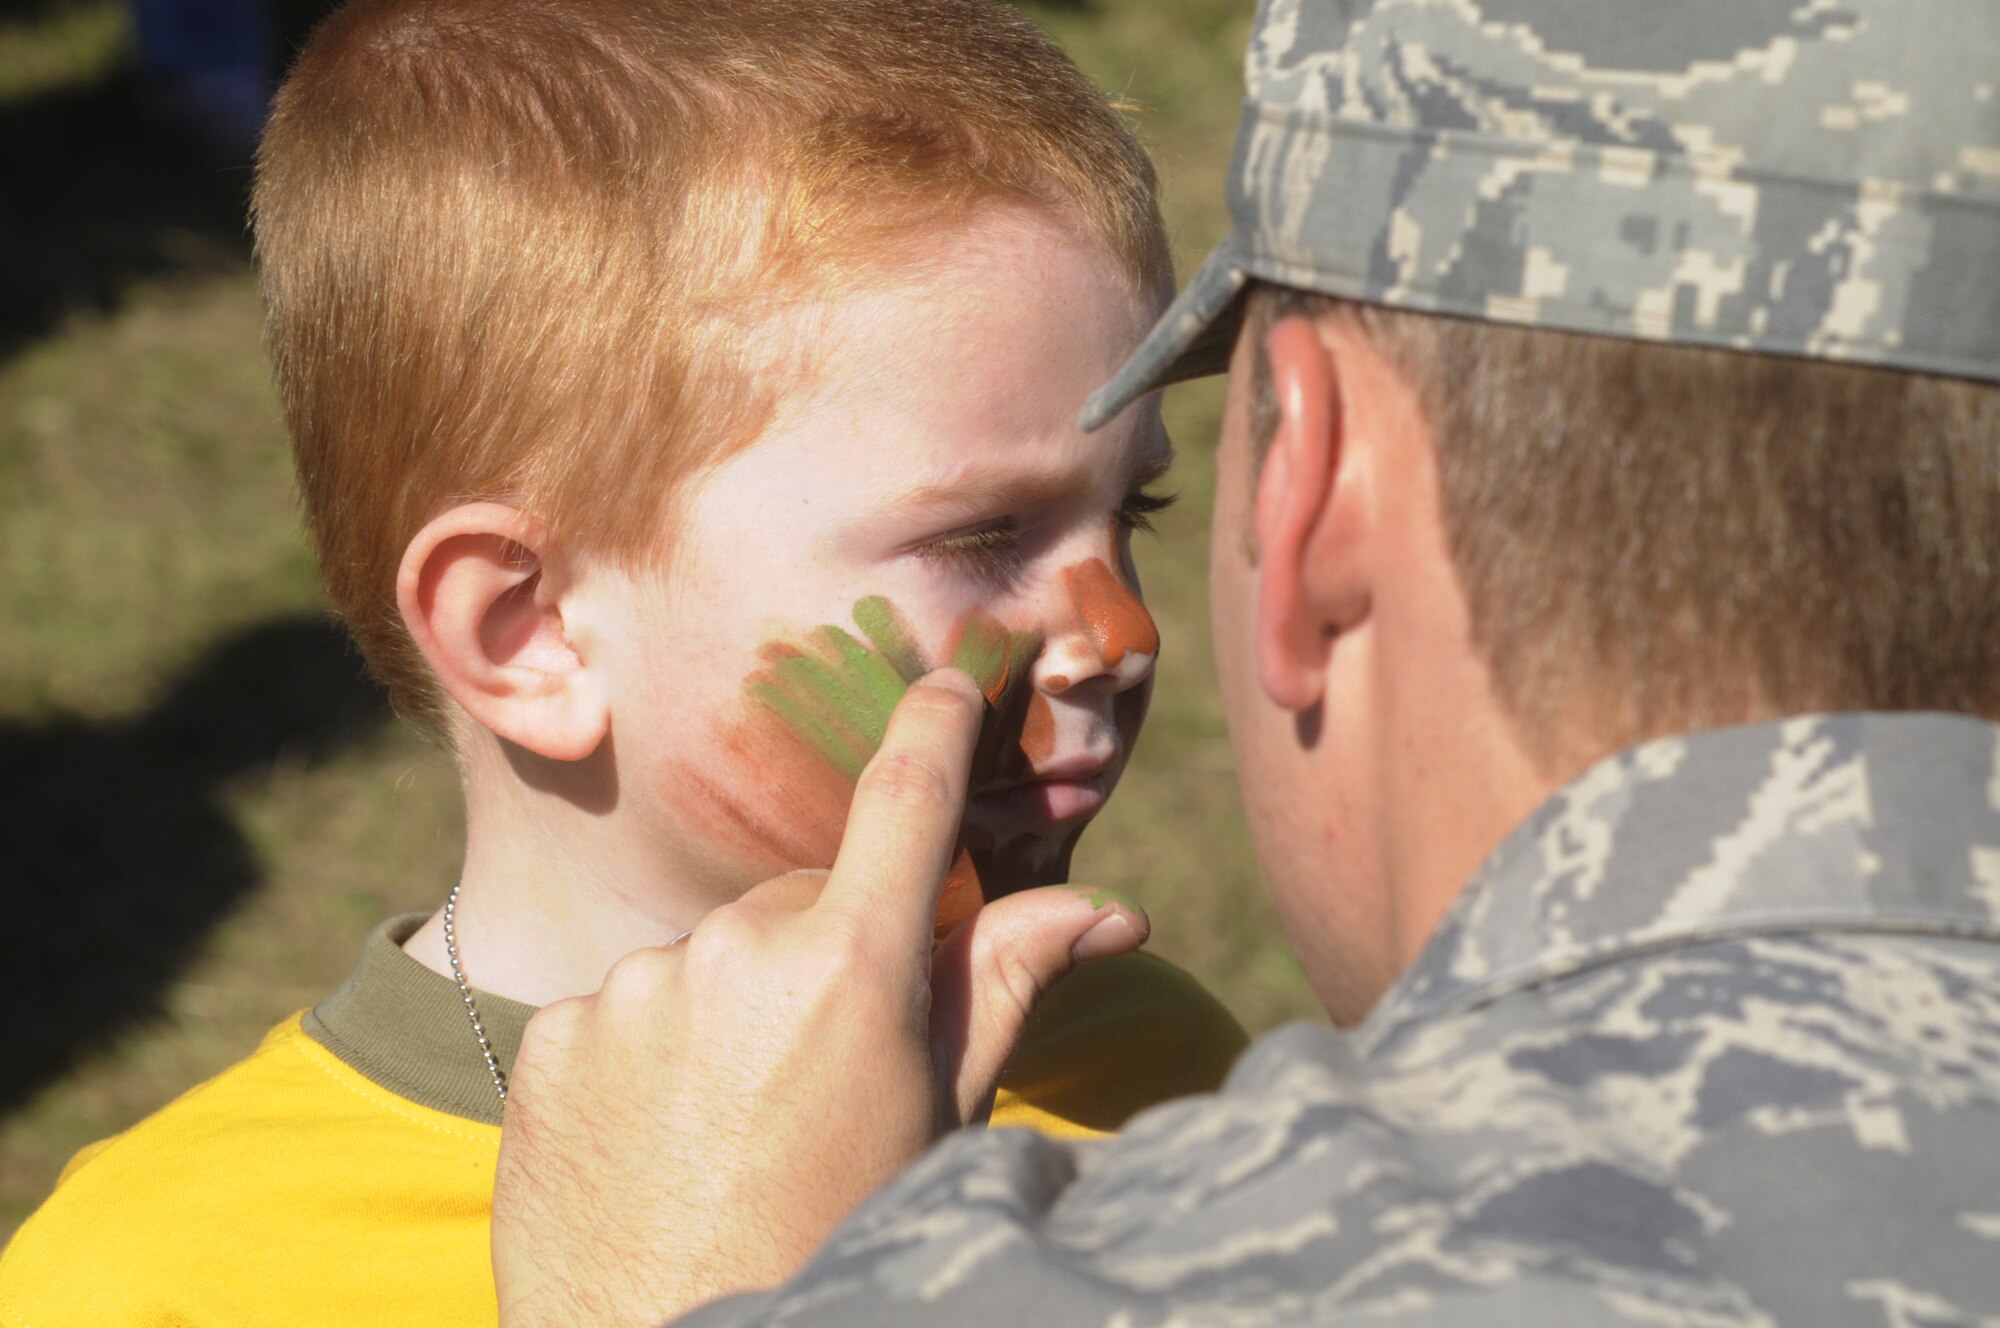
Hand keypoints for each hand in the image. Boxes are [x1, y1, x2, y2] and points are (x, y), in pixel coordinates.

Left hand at [490, 669, 1149, 1327]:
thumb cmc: (835, 1244)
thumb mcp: (940, 1124)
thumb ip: (1006, 988)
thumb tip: (1111, 907)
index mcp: (852, 970)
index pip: (907, 799)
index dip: (933, 725)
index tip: (944, 683)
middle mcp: (733, 954)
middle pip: (802, 901)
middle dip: (827, 952)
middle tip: (828, 1065)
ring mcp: (628, 992)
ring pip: (706, 958)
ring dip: (731, 1008)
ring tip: (733, 1124)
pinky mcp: (548, 1036)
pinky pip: (616, 1007)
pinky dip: (643, 1051)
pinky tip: (658, 1137)